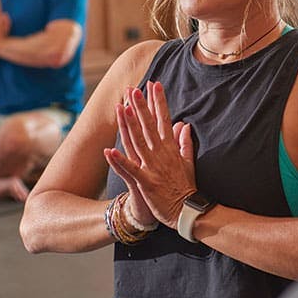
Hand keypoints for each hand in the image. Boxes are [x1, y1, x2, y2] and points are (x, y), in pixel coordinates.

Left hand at [103, 82, 195, 228]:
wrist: (187, 211)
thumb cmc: (185, 188)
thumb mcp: (188, 162)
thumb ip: (185, 143)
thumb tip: (185, 125)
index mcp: (170, 149)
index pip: (164, 120)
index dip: (159, 102)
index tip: (154, 85)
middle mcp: (161, 155)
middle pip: (149, 126)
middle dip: (141, 107)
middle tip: (134, 89)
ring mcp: (153, 168)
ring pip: (138, 142)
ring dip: (130, 125)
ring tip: (123, 108)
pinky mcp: (146, 183)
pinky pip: (130, 170)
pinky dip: (120, 161)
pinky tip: (109, 151)